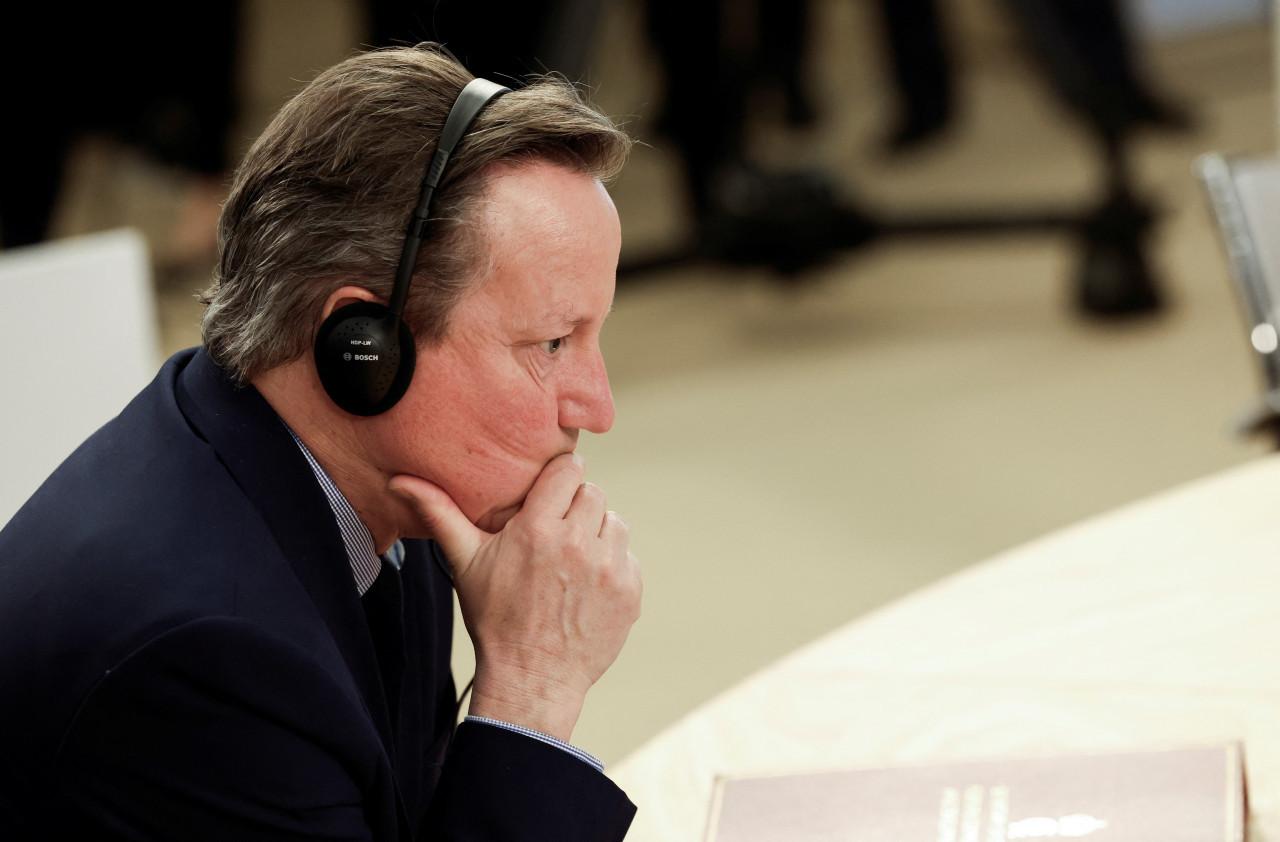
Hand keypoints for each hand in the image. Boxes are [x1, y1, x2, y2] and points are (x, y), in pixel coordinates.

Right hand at [388, 453, 641, 740]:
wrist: (532, 679)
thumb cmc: (496, 619)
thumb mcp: (465, 563)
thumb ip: (439, 513)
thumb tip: (400, 480)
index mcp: (538, 529)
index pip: (569, 469)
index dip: (560, 478)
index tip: (551, 492)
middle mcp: (578, 543)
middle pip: (594, 493)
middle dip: (577, 508)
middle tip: (558, 532)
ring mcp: (609, 568)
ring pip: (614, 523)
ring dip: (597, 535)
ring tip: (572, 560)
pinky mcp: (629, 591)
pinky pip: (628, 557)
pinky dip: (613, 566)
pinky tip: (586, 586)